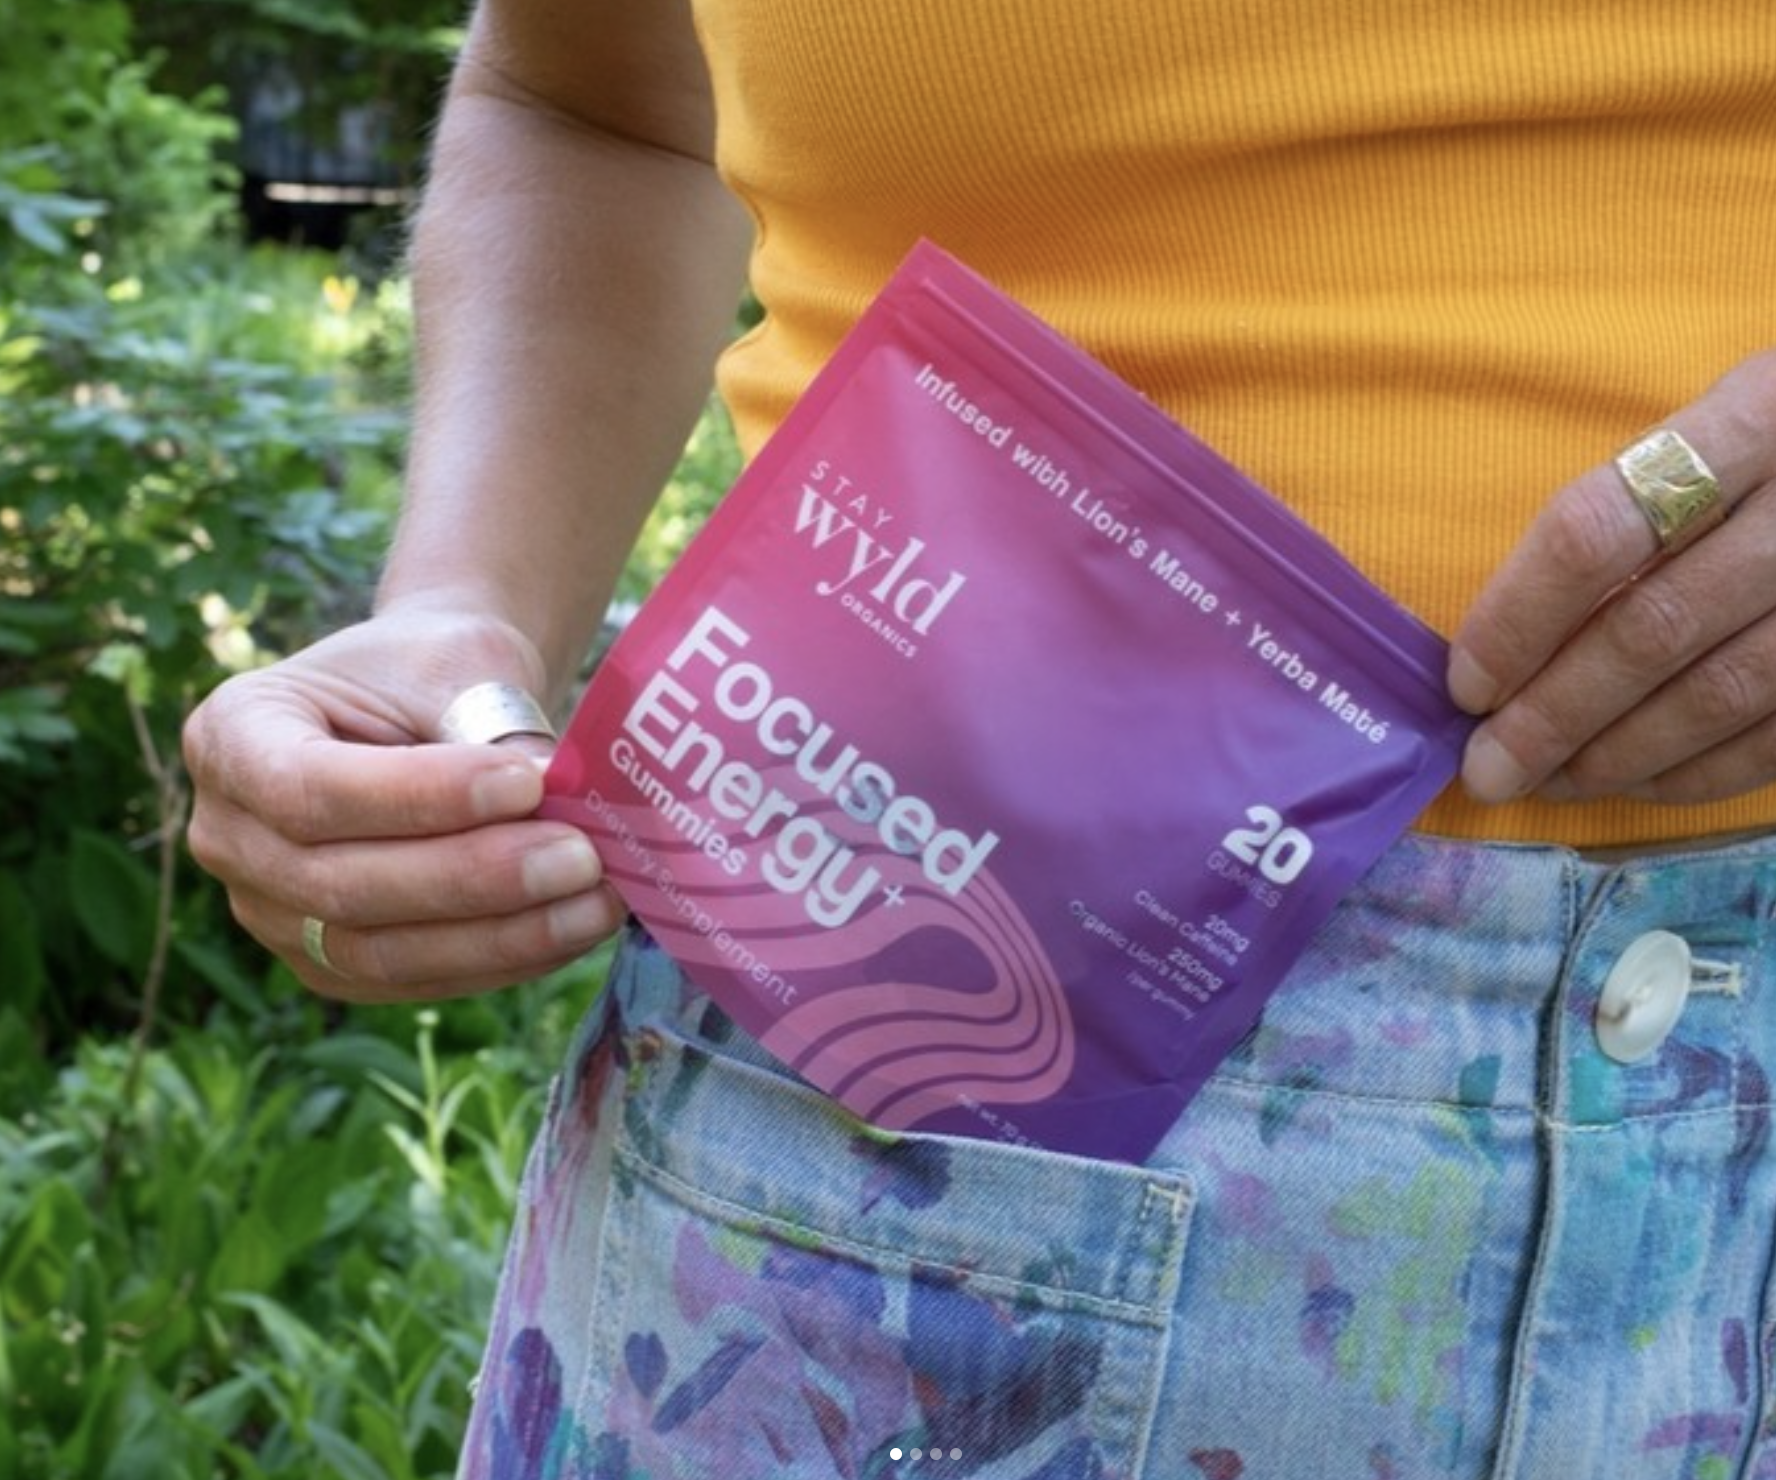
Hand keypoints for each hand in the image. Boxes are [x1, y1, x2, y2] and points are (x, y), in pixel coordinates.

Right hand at [183, 606, 623, 1000]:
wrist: (426, 697)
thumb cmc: (433, 666)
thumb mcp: (455, 662)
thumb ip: (486, 736)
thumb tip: (557, 809)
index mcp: (231, 735)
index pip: (312, 789)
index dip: (421, 798)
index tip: (525, 782)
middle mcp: (226, 834)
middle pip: (342, 886)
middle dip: (474, 878)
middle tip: (581, 856)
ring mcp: (269, 912)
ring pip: (379, 952)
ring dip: (499, 935)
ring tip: (596, 899)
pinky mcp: (329, 966)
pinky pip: (413, 979)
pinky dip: (501, 960)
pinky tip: (574, 929)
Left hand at [1449, 351, 1775, 806]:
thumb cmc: (1773, 446)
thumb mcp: (1711, 424)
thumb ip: (1618, 504)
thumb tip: (1492, 646)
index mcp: (1752, 416)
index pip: (1597, 530)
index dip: (1518, 618)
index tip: (1466, 685)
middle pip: (1653, 626)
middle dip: (1553, 715)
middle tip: (1489, 768)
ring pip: (1719, 694)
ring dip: (1616, 756)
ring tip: (1546, 782)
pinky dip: (1695, 773)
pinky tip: (1632, 783)